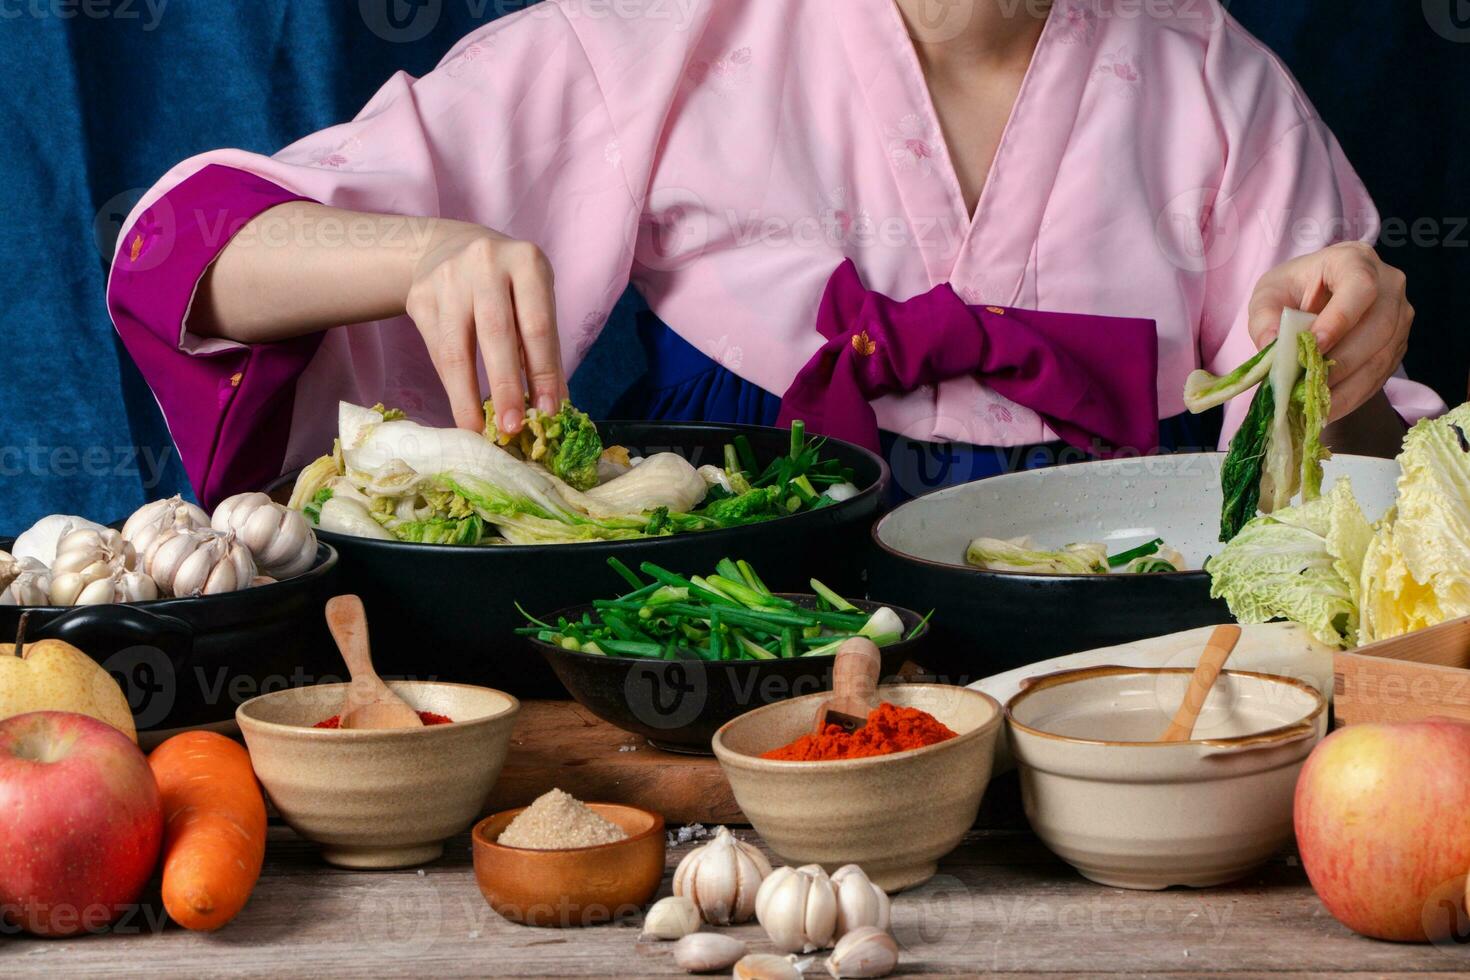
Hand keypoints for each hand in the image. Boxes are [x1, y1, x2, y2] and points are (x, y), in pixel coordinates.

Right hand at [406, 219, 564, 432]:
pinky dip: (451, 385)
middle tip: (513, 429)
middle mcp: (485, 263)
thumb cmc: (505, 286)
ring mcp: (447, 278)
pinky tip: (463, 408)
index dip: (543, 373)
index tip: (549, 412)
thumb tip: (553, 408)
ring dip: (468, 396)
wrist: (447, 248)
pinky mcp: (419, 297)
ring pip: (457, 348)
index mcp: (526, 262)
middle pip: (496, 334)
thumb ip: (542, 349)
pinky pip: (436, 351)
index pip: (537, 326)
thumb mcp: (532, 301)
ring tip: (479, 431)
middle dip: (505, 387)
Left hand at [1247, 242, 1411, 421]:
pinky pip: (1382, 373)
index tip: (1314, 346)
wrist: (1315, 296)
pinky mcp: (1398, 343)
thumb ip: (1265, 318)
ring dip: (1348, 386)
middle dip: (1342, 362)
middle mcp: (1388, 284)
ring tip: (1315, 406)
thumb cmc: (1292, 290)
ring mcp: (1399, 315)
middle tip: (1309, 387)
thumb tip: (1272, 348)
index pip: (1360, 287)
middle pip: (1378, 327)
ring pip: (1382, 355)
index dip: (1340, 319)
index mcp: (1354, 260)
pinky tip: (1328, 408)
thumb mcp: (1268, 295)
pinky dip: (1354, 394)